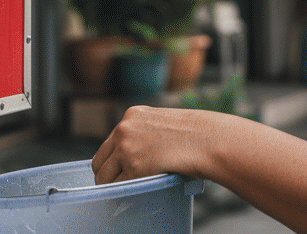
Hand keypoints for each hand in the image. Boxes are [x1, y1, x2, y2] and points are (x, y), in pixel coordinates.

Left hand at [91, 106, 222, 184]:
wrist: (207, 139)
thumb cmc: (193, 134)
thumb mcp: (162, 123)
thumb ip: (144, 133)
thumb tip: (135, 155)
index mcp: (132, 114)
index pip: (109, 143)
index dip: (113, 160)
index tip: (119, 170)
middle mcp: (124, 128)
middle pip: (100, 160)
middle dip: (108, 174)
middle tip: (120, 185)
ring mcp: (126, 147)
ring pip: (103, 176)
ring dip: (113, 186)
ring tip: (128, 191)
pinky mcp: (133, 166)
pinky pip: (118, 187)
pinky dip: (124, 193)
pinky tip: (135, 192)